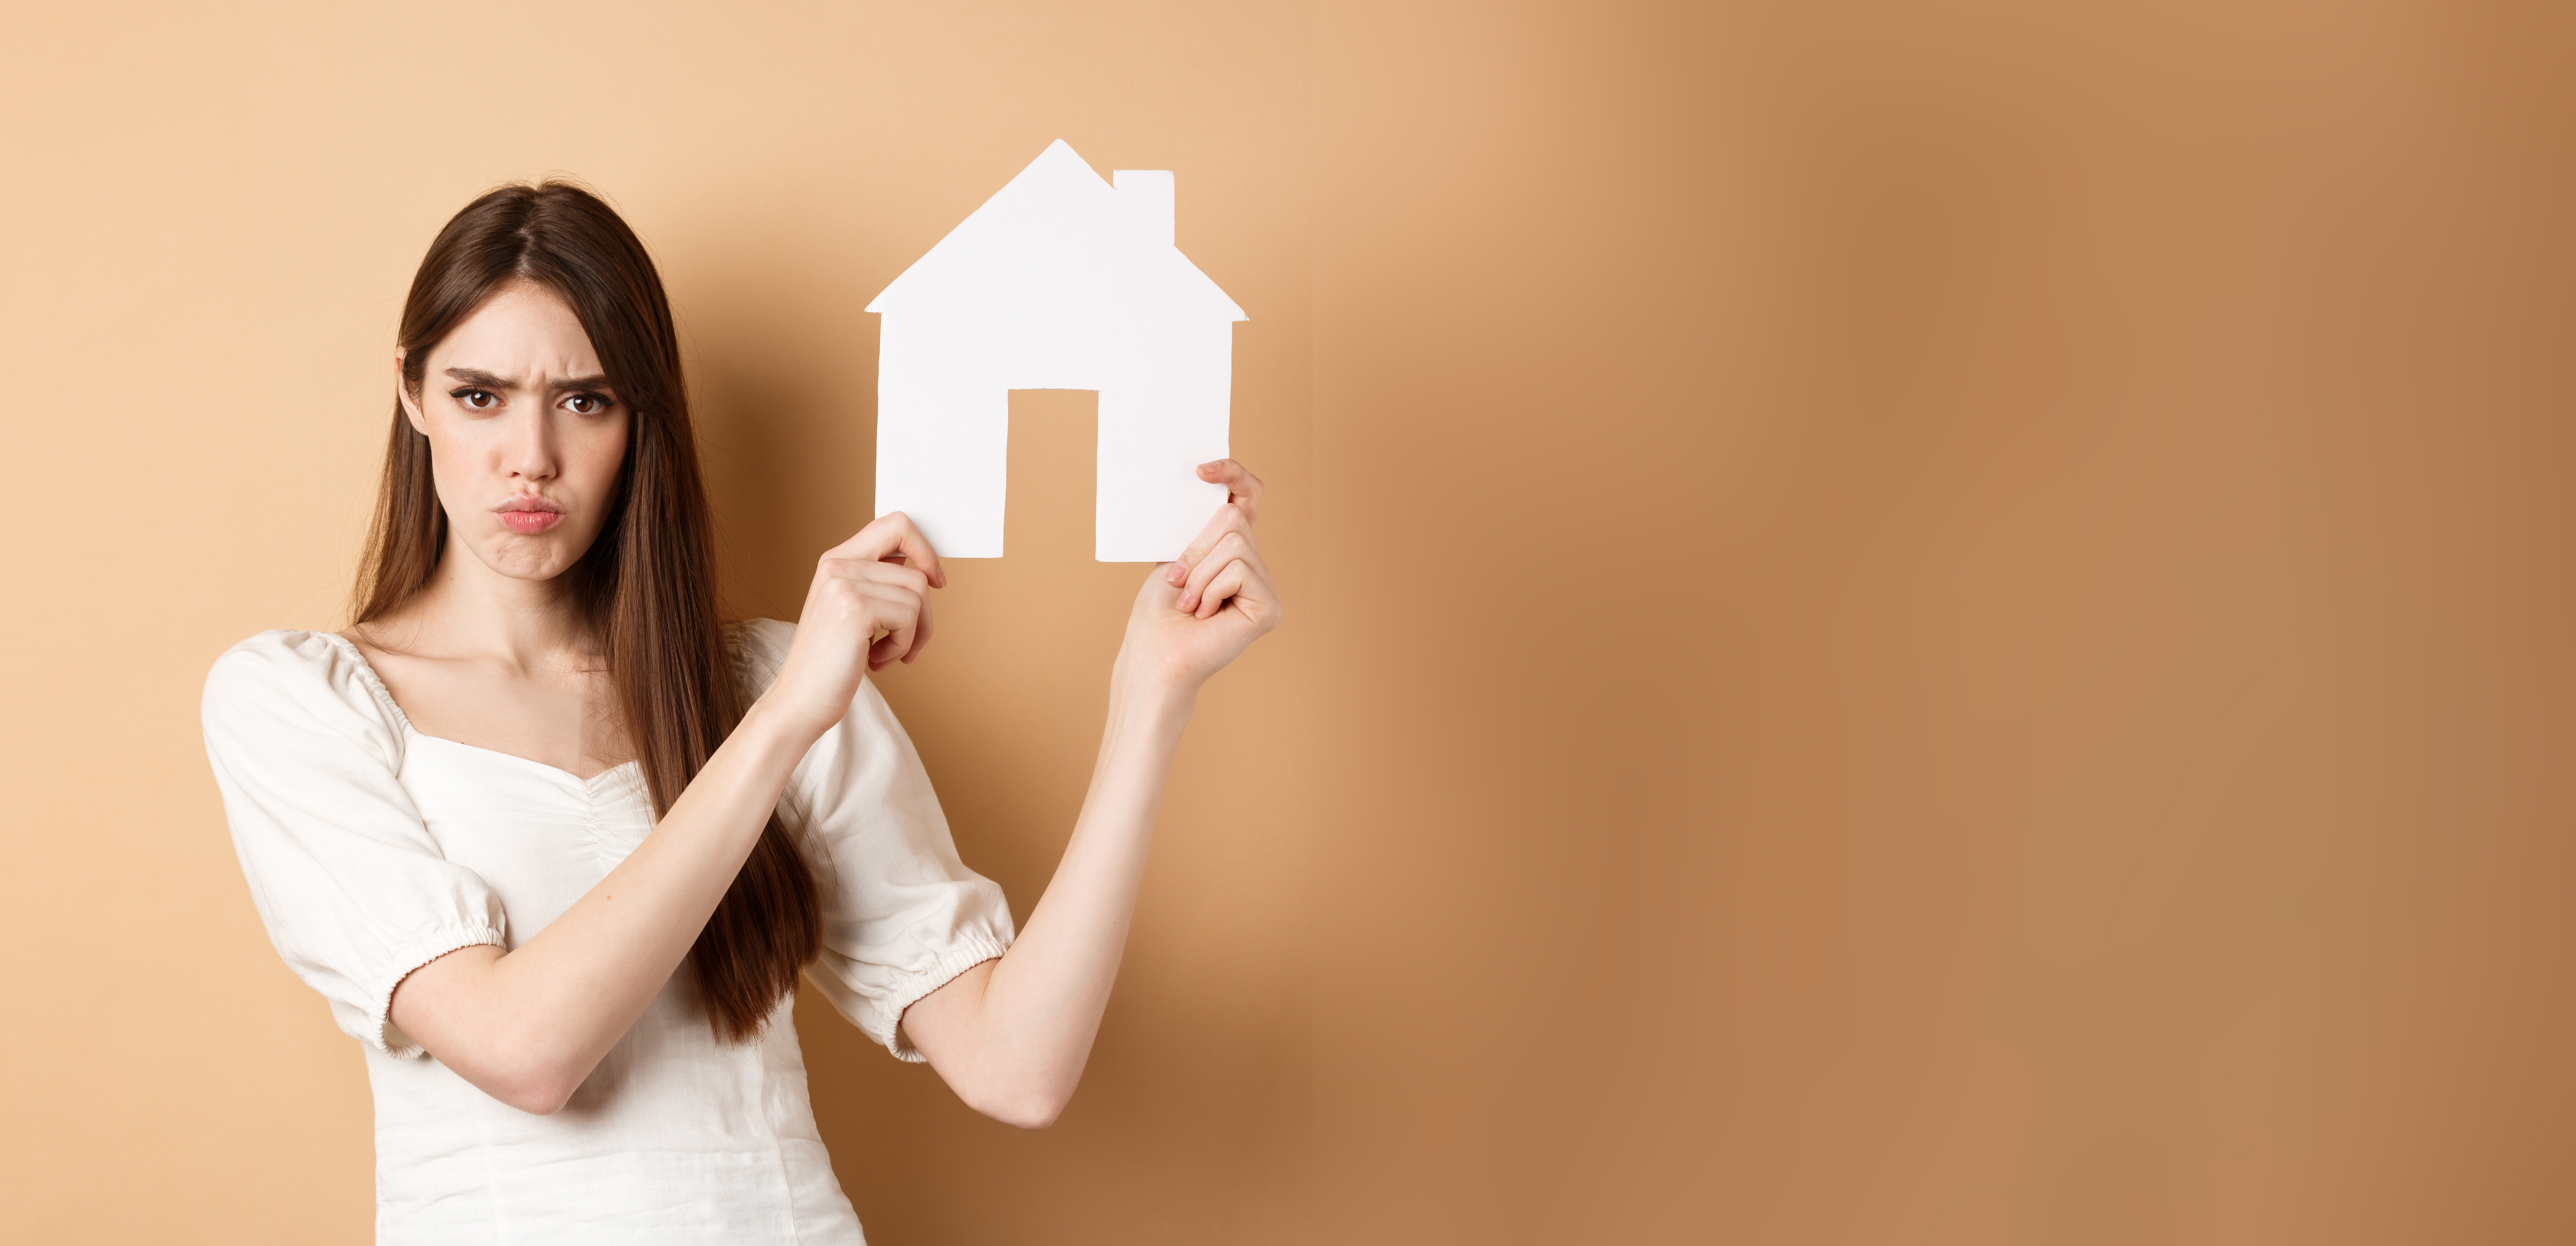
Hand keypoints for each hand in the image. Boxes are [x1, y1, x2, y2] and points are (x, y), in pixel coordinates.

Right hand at [764, 512, 944, 738]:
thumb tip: (923, 568)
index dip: (924, 549)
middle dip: (924, 612)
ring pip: (918, 595)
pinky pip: (909, 617)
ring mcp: (844, 584)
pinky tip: (876, 661)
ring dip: (912, 634)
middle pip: (916, 571)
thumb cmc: (831, 663)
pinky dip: (902, 646)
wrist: (799, 700)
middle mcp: (837, 565)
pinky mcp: (855, 608)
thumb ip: (878, 583)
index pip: (895, 525)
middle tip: (909, 640)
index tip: (935, 580)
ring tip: (885, 653)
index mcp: (836, 560)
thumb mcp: (852, 611)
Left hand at [1116, 460, 1282, 693]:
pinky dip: (1210, 589)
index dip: (1233, 474)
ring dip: (1199, 573)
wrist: (1154, 655)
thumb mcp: (1175, 557)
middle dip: (1196, 547)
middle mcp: (1255, 566)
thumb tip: (1212, 489)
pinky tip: (1205, 615)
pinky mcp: (1269, 607)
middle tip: (1179, 581)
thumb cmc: (1158, 613)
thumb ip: (1200, 529)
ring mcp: (1266, 588)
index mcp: (1231, 551)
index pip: (1248, 496)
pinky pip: (1239, 569)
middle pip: (1234, 518)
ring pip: (1235, 543)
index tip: (1201, 471)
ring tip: (1191, 603)